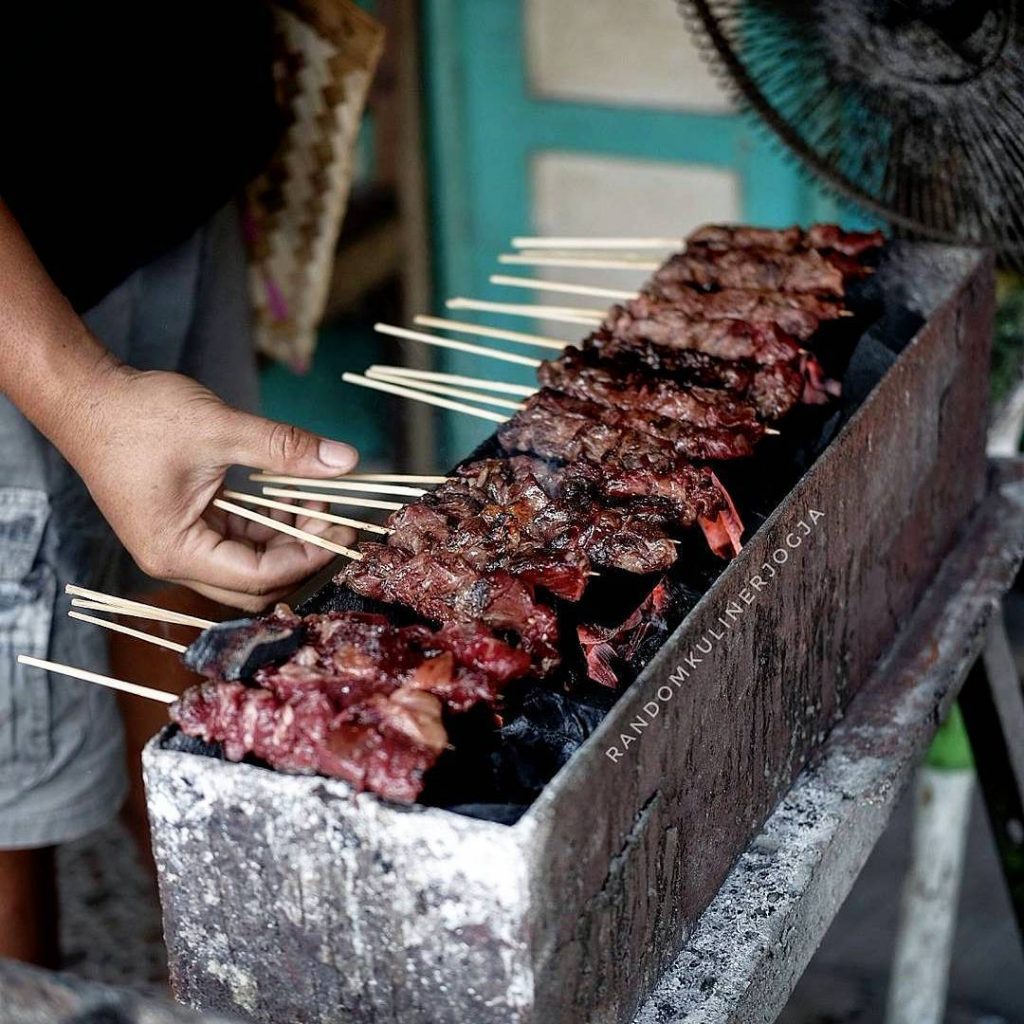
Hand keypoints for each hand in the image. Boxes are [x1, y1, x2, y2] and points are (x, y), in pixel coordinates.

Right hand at [55, 359, 360, 610]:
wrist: (86, 396)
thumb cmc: (139, 415)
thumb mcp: (221, 429)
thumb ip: (284, 449)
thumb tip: (346, 460)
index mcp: (177, 551)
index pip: (259, 577)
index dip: (310, 555)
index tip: (346, 529)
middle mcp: (175, 559)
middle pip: (255, 582)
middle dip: (301, 552)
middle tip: (337, 516)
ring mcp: (177, 544)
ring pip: (248, 561)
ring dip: (286, 535)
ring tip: (316, 494)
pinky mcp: (182, 525)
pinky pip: (235, 539)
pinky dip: (265, 522)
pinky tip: (287, 493)